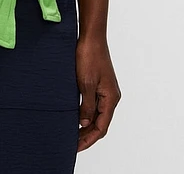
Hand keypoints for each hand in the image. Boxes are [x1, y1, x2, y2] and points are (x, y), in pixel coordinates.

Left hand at [75, 35, 120, 151]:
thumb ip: (87, 106)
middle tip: (72, 144)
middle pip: (100, 122)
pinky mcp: (99, 83)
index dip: (89, 139)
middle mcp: (111, 96)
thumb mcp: (85, 84)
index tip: (76, 147)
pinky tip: (76, 115)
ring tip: (72, 133)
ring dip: (86, 125)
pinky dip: (86, 113)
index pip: (101, 127)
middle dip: (87, 135)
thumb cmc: (90, 56)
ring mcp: (105, 89)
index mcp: (111, 98)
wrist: (91, 36)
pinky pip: (94, 104)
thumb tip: (85, 123)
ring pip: (97, 114)